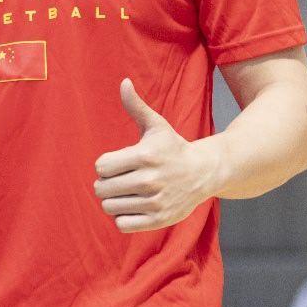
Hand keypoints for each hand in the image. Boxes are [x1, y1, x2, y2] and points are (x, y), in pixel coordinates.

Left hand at [92, 79, 222, 232]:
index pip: (101, 167)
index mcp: (145, 156)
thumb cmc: (173, 147)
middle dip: (107, 184)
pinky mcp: (159, 219)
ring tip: (127, 193)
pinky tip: (134, 206)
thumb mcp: (156, 126)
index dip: (105, 165)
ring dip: (114, 201)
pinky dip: (123, 217)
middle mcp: (150, 180)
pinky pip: (122, 224)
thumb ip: (136, 106)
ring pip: (110, 207)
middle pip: (102, 189)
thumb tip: (123, 82)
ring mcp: (155, 202)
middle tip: (120, 180)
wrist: (204, 172)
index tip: (118, 164)